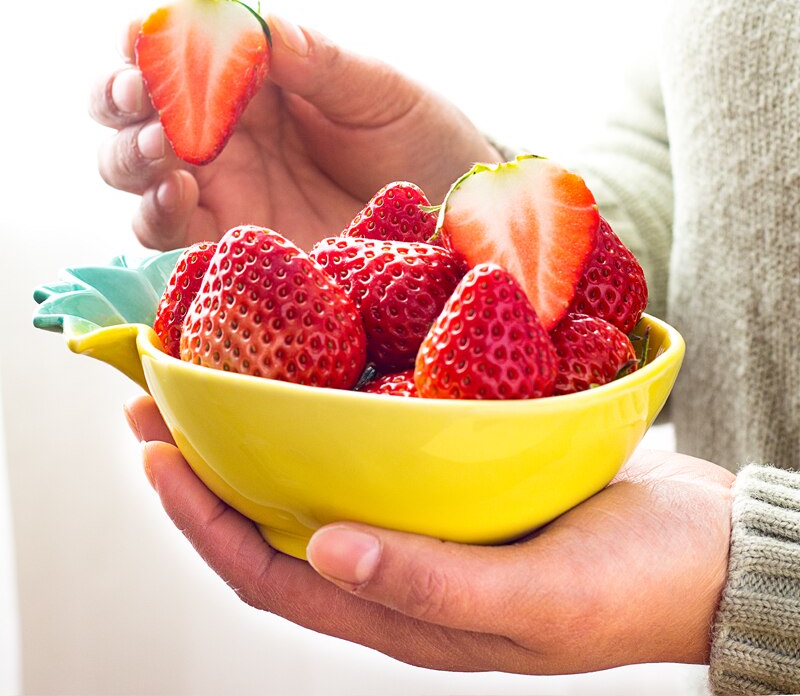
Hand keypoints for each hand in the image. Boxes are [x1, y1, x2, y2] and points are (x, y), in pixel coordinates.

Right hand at [90, 15, 501, 250]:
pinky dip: (158, 214)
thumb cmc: (417, 135)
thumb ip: (318, 61)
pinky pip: (172, 234)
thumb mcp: (377, 91)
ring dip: (133, 158)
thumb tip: (262, 24)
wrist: (449, 206)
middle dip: (120, 100)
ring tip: (165, 149)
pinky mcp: (235, 245)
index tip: (140, 35)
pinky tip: (179, 194)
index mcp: (251, 82)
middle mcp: (225, 136)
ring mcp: (225, 192)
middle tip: (140, 94)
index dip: (144, 43)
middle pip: (134, 115)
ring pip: (137, 174)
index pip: (173, 54)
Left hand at [125, 394, 734, 673]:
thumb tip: (325, 551)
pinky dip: (334, 413)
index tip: (155, 458)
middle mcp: (398, 566)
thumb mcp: (536, 601)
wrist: (700, 550)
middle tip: (159, 405)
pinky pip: (374, 448)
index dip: (203, 523)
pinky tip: (325, 369)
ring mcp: (426, 521)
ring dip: (262, 434)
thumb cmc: (630, 588)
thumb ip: (433, 586)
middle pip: (277, 521)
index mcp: (401, 611)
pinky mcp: (457, 480)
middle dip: (210, 469)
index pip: (270, 574)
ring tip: (219, 378)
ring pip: (318, 480)